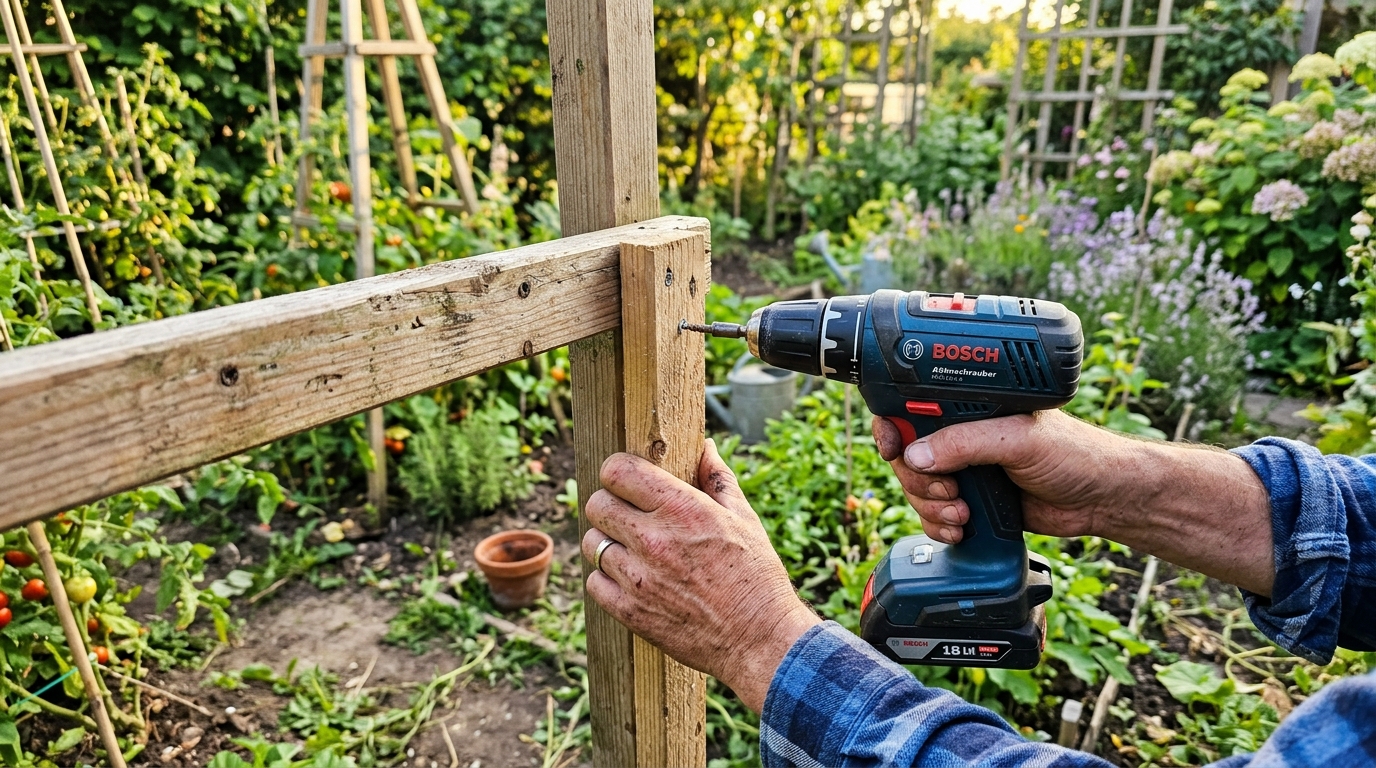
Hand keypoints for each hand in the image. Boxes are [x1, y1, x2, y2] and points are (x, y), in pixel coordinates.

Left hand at [582, 440, 819, 712]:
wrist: (760, 640)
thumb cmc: (757, 576)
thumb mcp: (744, 519)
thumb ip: (717, 478)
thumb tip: (704, 447)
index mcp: (681, 509)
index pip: (618, 471)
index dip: (618, 472)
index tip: (628, 480)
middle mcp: (653, 539)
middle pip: (596, 504)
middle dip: (610, 505)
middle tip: (628, 515)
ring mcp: (637, 577)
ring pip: (591, 543)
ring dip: (607, 542)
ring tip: (630, 549)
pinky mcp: (629, 611)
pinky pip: (594, 582)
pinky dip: (606, 579)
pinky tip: (630, 579)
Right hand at [871, 409, 1274, 595]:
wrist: (1105, 499)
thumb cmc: (1075, 454)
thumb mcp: (1018, 439)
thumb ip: (966, 443)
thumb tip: (917, 455)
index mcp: (970, 407)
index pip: (912, 408)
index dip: (893, 427)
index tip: (892, 445)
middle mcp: (963, 435)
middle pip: (907, 455)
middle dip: (917, 480)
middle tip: (946, 490)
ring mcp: (966, 470)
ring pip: (917, 489)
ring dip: (930, 507)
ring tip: (961, 513)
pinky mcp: (973, 502)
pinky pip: (934, 515)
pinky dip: (939, 525)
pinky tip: (960, 528)